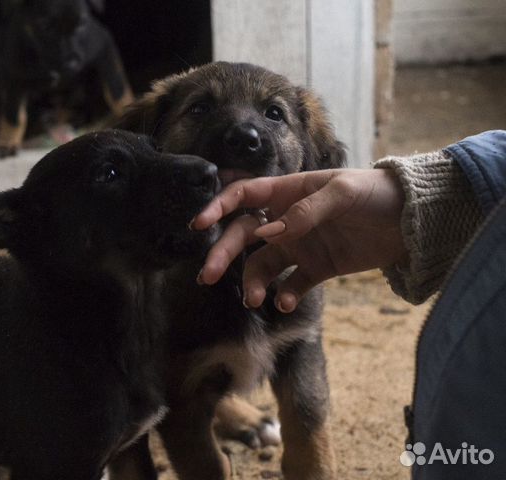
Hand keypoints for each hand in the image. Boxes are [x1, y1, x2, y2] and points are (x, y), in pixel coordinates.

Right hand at [191, 169, 407, 312]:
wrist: (411, 222)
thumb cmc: (375, 193)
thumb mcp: (343, 193)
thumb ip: (305, 212)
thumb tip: (268, 233)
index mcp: (288, 192)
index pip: (243, 196)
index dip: (219, 207)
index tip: (199, 225)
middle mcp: (286, 220)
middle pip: (243, 236)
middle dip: (223, 254)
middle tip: (207, 275)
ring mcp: (299, 246)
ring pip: (262, 265)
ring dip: (252, 282)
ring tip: (253, 299)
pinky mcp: (316, 269)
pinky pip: (292, 285)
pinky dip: (286, 296)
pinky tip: (287, 303)